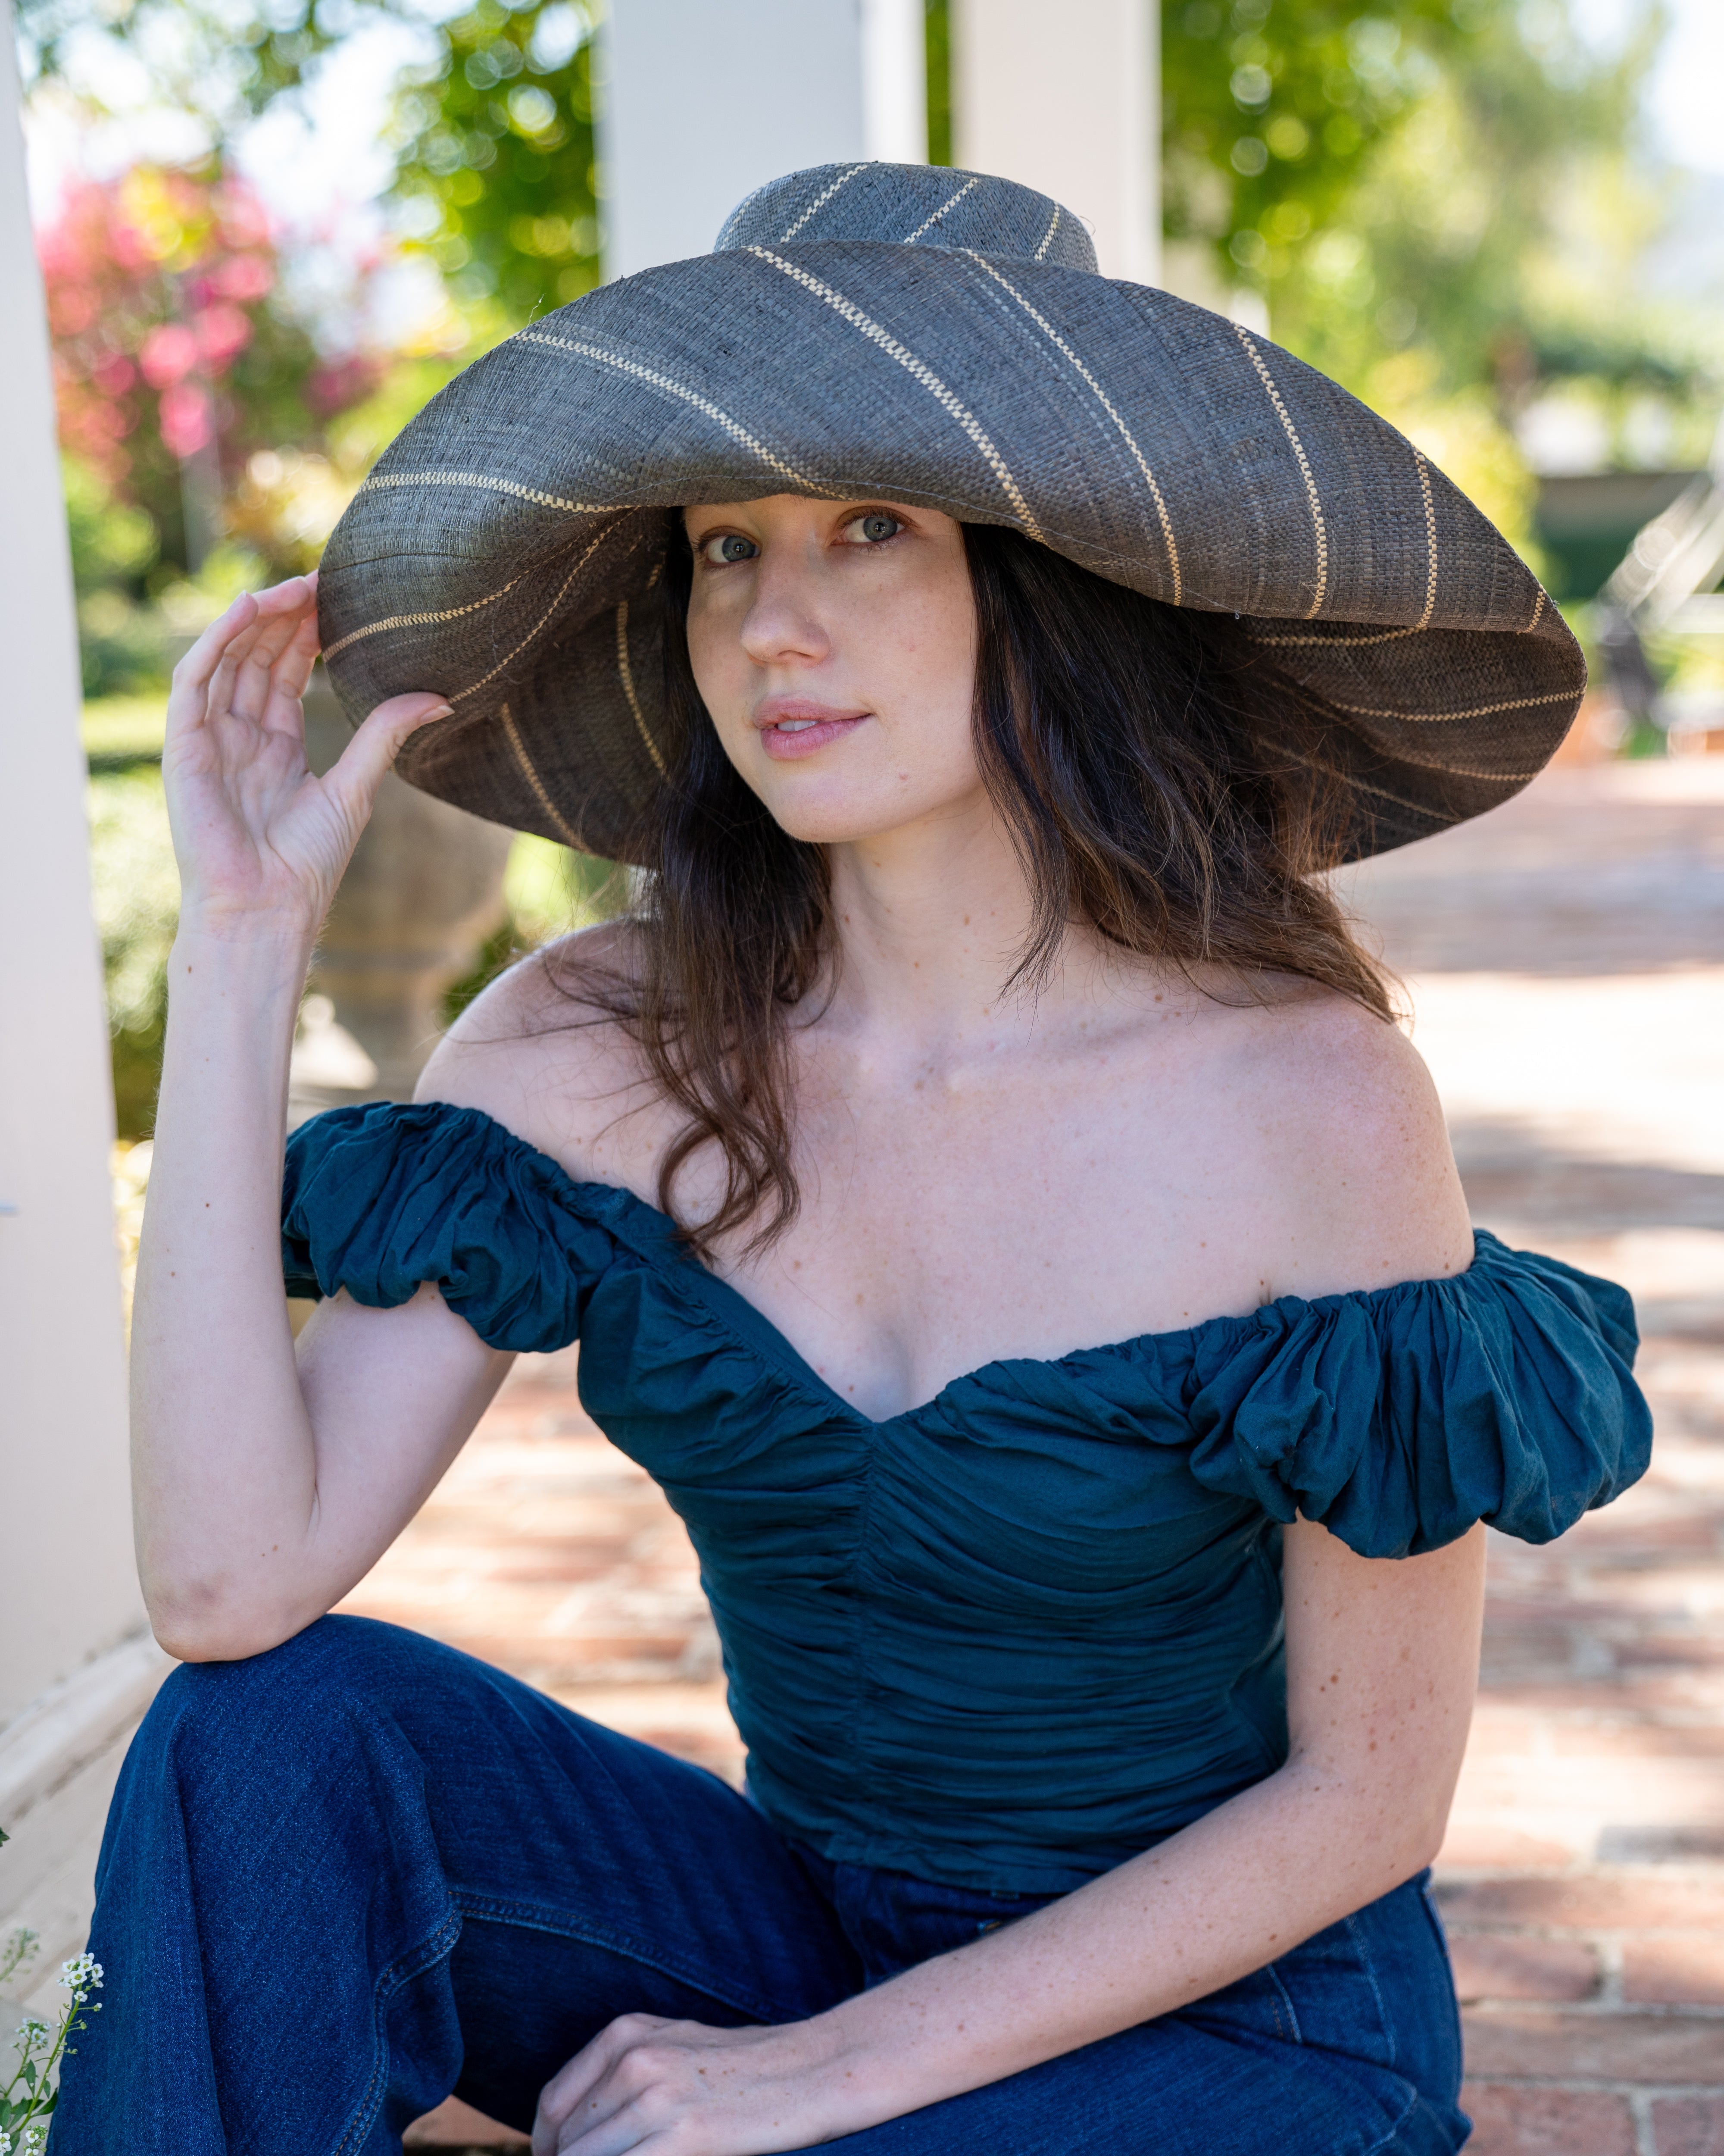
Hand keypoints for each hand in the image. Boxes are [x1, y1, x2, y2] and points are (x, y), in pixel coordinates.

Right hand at [162, 573, 450, 937]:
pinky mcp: (182, 747)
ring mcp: (208, 739)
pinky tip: (246, 608)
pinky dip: (215, 641)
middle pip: (258, 657)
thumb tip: (440, 696)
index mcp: (275, 747)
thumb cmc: (307, 864)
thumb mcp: (356, 788)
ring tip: (292, 585)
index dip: (309, 633)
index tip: (340, 598)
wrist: (267, 909)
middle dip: (286, 616)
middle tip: (321, 578)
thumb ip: (385, 735)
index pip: (287, 672)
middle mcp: (238, 736)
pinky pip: (194, 681)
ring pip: (228, 659)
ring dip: (255, 618)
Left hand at [533, 2012, 868, 2155]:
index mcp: (626, 2033)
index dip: (549, 2147)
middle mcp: (634, 2059)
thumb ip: (623, 2075)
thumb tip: (572, 2129)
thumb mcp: (673, 2048)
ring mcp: (657, 2097)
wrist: (813, 2070)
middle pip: (568, 2139)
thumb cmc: (745, 2068)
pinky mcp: (683, 2135)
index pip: (554, 2103)